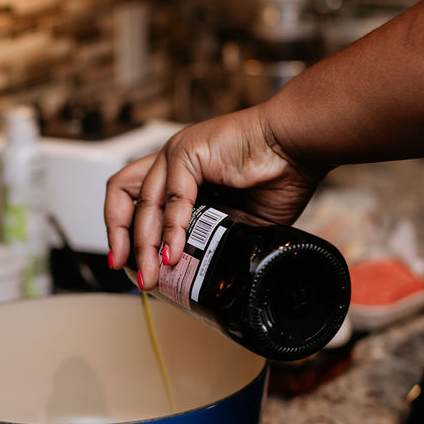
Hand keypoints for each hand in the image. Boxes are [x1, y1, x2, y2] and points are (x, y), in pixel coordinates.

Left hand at [104, 105, 328, 289]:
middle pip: (123, 201)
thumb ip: (213, 241)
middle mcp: (170, 163)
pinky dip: (171, 230)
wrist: (300, 147)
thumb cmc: (278, 176)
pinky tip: (175, 253)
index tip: (125, 264)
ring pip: (144, 204)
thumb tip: (198, 273)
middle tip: (135, 276)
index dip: (123, 232)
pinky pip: (172, 199)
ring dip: (145, 244)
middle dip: (123, 243)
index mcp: (177, 177)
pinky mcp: (188, 151)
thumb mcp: (238, 223)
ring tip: (153, 274)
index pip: (132, 202)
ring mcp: (175, 154)